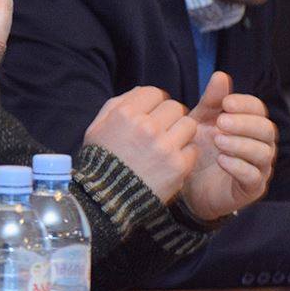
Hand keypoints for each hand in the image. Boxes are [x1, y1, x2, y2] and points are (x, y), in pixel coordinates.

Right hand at [83, 86, 196, 202]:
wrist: (106, 199)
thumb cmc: (101, 161)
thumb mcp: (96, 127)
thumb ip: (117, 105)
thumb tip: (141, 91)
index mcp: (125, 114)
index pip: (154, 93)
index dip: (154, 103)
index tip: (152, 115)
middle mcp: (146, 127)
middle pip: (174, 106)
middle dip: (169, 117)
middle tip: (162, 131)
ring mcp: (164, 146)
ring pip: (188, 124)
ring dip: (180, 133)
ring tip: (169, 144)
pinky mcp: (178, 166)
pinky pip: (193, 149)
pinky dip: (185, 154)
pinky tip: (171, 161)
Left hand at [180, 72, 276, 220]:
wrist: (188, 183)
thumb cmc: (199, 148)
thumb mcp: (201, 121)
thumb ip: (211, 101)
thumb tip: (221, 75)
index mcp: (249, 125)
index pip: (258, 110)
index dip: (245, 104)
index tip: (226, 102)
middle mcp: (260, 144)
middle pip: (266, 130)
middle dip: (244, 124)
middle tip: (221, 122)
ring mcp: (258, 167)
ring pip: (263, 153)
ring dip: (241, 144)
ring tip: (218, 141)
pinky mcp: (251, 188)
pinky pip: (253, 177)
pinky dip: (239, 167)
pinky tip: (222, 160)